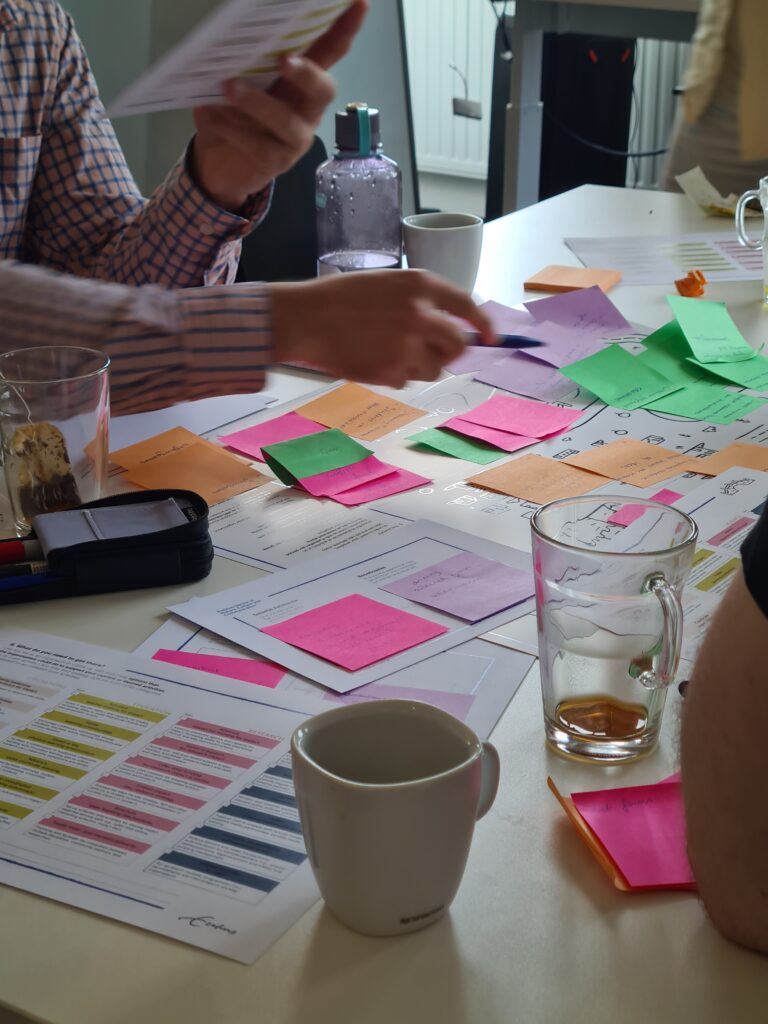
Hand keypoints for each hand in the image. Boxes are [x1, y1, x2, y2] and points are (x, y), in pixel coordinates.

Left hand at [190, 1, 367, 212]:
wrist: (218, 164)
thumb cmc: (232, 113)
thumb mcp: (238, 78)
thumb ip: (246, 60)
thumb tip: (234, 31)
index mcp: (302, 82)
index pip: (329, 53)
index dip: (345, 29)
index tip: (360, 3)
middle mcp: (306, 110)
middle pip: (323, 90)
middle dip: (307, 74)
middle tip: (283, 61)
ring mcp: (295, 139)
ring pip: (287, 122)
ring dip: (258, 103)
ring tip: (229, 88)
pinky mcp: (277, 163)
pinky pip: (257, 145)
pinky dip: (230, 128)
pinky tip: (209, 115)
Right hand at [271, 270, 494, 386]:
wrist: (306, 318)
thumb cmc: (342, 299)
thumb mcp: (388, 285)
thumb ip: (421, 303)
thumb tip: (453, 330)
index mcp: (420, 285)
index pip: (467, 306)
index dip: (484, 325)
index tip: (492, 338)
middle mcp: (420, 313)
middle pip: (458, 346)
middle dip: (449, 353)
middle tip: (431, 352)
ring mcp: (408, 344)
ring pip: (435, 369)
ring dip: (419, 366)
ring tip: (388, 352)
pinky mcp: (392, 370)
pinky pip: (408, 380)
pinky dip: (395, 375)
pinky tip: (373, 359)